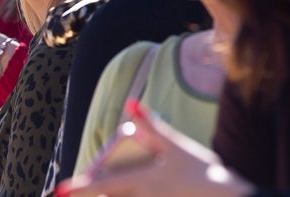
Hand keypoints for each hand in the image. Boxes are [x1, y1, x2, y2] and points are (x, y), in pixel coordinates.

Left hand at [56, 101, 252, 196]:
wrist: (229, 195)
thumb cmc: (200, 168)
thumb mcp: (174, 144)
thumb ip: (151, 124)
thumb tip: (132, 103)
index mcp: (145, 180)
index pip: (105, 184)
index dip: (81, 188)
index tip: (60, 191)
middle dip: (91, 195)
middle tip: (74, 191)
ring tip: (97, 190)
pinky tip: (120, 195)